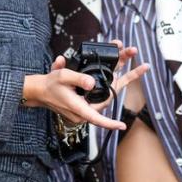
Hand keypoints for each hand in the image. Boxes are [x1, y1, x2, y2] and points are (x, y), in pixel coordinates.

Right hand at [25, 41, 149, 131]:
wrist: (39, 90)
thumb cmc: (49, 85)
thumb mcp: (62, 77)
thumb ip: (78, 79)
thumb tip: (91, 83)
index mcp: (79, 109)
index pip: (97, 119)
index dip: (110, 124)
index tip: (121, 126)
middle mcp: (85, 110)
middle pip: (109, 95)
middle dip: (126, 78)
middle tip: (143, 67)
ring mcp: (85, 106)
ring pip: (107, 91)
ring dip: (119, 74)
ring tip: (128, 56)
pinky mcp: (85, 101)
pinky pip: (100, 91)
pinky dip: (109, 78)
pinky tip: (116, 65)